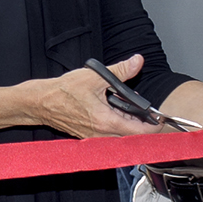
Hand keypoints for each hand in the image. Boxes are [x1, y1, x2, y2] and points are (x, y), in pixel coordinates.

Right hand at [15, 53, 167, 140]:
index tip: (161, 120)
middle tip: (145, 111)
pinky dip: (117, 127)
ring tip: (126, 109)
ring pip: (121, 138)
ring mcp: (95, 139)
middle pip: (133, 137)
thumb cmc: (62, 92)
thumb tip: (136, 62)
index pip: (139, 132)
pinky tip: (114, 113)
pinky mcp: (89, 138)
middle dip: (142, 124)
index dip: (154, 127)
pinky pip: (110, 137)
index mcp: (105, 122)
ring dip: (129, 125)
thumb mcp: (95, 76)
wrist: (41, 102)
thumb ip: (120, 70)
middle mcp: (101, 135)